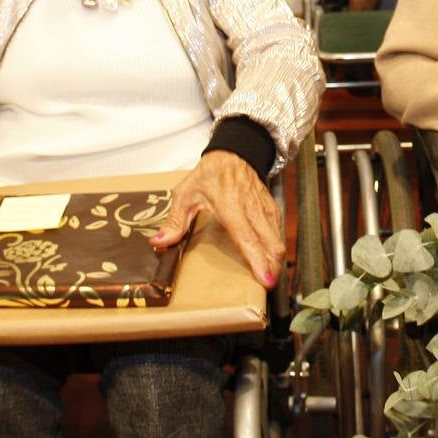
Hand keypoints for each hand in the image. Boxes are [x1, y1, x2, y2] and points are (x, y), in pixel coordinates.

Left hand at [152, 150, 283, 287]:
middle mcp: (250, 208)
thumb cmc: (209, 174)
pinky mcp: (270, 206)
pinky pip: (278, 228)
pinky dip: (277, 244)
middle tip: (268, 285)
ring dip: (276, 257)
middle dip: (272, 266)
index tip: (265, 278)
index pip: (246, 237)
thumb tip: (159, 242)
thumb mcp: (185, 194)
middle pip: (269, 242)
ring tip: (272, 275)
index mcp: (230, 206)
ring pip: (277, 236)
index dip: (257, 260)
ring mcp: (263, 207)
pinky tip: (274, 255)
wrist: (233, 153)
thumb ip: (174, 221)